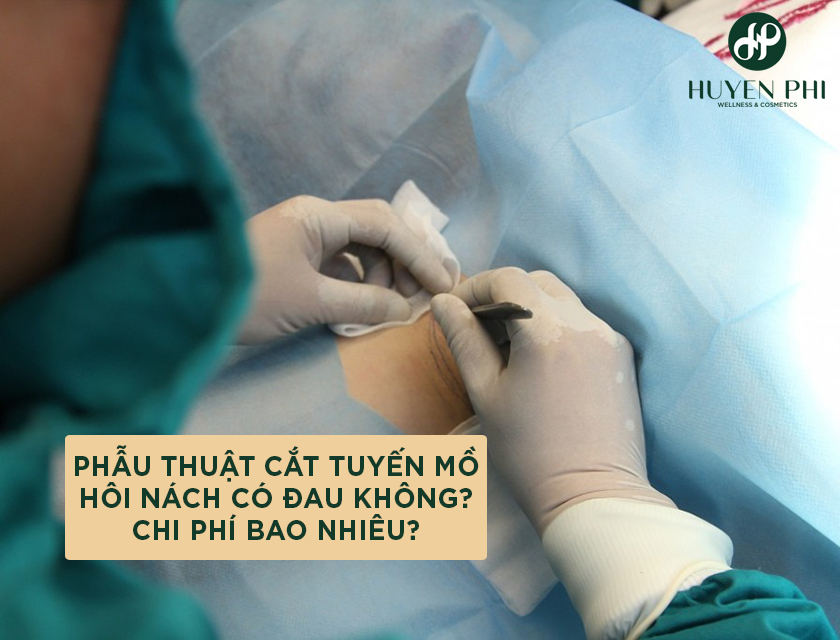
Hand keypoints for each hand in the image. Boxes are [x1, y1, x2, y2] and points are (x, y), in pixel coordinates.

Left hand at [239, 195, 455, 342]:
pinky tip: (367, 306)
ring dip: (383, 275)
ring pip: (361, 249)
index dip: (418, 254)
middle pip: (377, 231)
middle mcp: (315, 219)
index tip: (442, 282)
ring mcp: (304, 237)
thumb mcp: (311, 301)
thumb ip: (364, 304)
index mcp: (318, 216)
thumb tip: (404, 311)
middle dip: (405, 261)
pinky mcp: (296, 259)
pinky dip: (360, 284)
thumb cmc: (247, 294)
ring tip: (393, 306)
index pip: (384, 225)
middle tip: (424, 293)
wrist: (185, 302)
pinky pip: (341, 265)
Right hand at [431, 268, 673, 533]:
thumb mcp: (486, 393)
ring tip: (509, 349)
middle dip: (503, 295)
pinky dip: (556, 327)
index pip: (508, 279)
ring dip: (531, 310)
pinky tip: (540, 362)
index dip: (476, 287)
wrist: (592, 496)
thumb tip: (444, 303)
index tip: (457, 311)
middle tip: (479, 329)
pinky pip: (583, 323)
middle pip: (537, 283)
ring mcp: (608, 338)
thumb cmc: (529, 452)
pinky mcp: (622, 356)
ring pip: (562, 300)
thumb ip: (464, 340)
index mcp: (546, 331)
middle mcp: (584, 324)